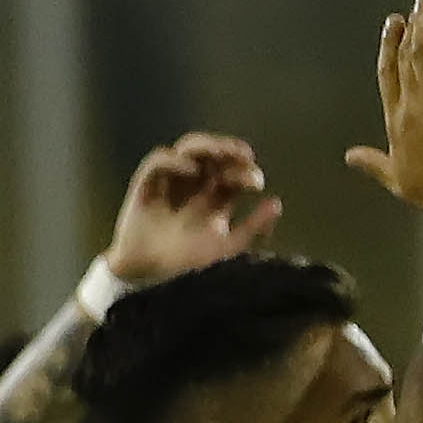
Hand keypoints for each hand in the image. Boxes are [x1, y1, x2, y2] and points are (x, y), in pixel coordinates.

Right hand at [104, 131, 280, 287]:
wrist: (148, 278)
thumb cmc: (186, 265)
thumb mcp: (227, 249)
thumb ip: (252, 228)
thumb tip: (277, 203)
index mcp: (216, 198)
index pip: (234, 172)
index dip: (246, 170)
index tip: (256, 183)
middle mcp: (195, 185)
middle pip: (214, 154)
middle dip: (229, 148)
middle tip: (242, 154)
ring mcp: (170, 182)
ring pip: (188, 148)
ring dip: (205, 144)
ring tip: (219, 152)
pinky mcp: (146, 185)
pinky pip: (157, 161)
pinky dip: (173, 160)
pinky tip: (190, 170)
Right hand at [349, 0, 422, 220]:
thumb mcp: (398, 180)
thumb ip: (374, 163)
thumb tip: (350, 156)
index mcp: (395, 125)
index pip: (388, 78)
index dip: (388, 51)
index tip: (391, 29)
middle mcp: (407, 108)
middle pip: (401, 61)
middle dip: (403, 32)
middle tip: (406, 10)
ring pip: (419, 54)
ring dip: (420, 24)